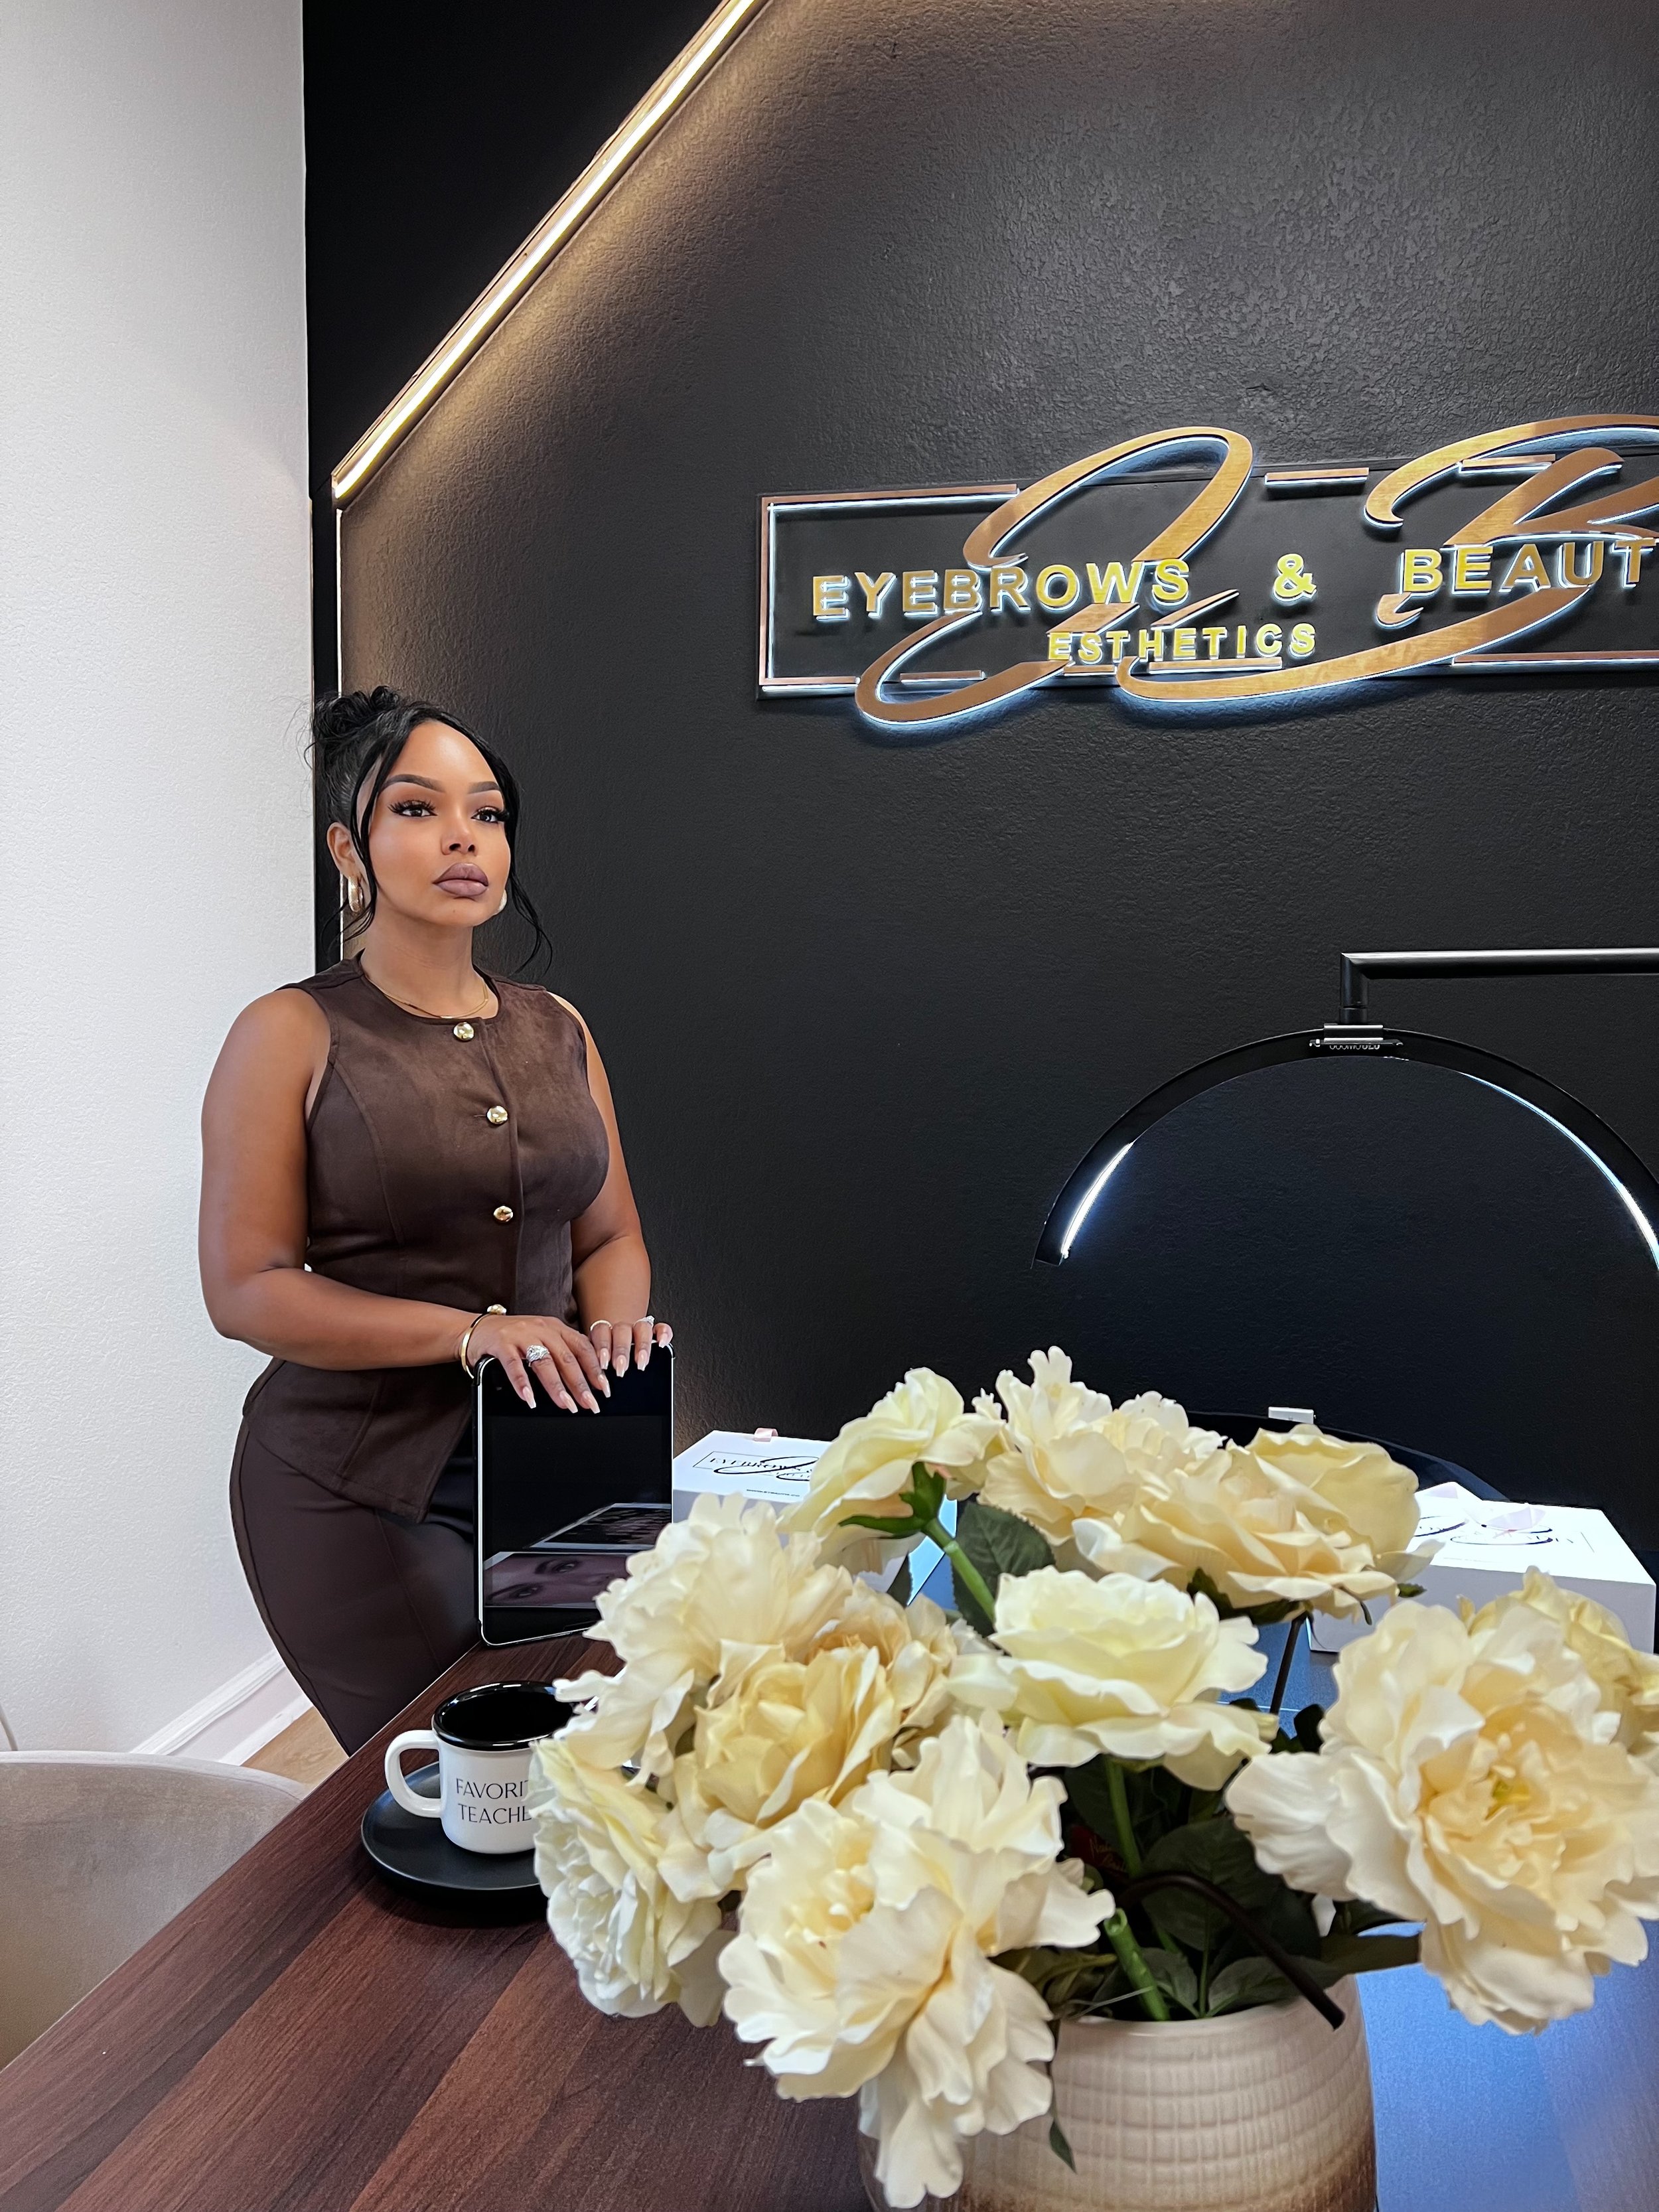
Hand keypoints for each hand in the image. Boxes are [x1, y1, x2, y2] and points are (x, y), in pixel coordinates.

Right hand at [465, 1313, 607, 1411]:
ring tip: (566, 1405)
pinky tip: (529, 1399)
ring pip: (544, 1362)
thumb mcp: (543, 1338)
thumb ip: (562, 1351)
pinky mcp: (501, 1344)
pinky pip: (513, 1365)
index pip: (582, 1347)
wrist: (479, 1328)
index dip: (595, 1368)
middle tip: (589, 1404)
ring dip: (556, 1386)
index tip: (604, 1388)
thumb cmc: (515, 1337)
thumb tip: (587, 1378)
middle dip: (580, 1383)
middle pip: (566, 1358)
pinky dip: (522, 1383)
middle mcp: (541, 1329)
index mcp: (556, 1327)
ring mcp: (521, 1335)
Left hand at [588, 1315, 672, 1376]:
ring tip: (641, 1363)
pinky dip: (664, 1334)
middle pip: (622, 1330)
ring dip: (642, 1346)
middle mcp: (621, 1329)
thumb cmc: (604, 1365)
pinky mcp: (655, 1333)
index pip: (601, 1331)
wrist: (614, 1358)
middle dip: (621, 1350)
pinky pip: (661, 1328)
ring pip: (642, 1328)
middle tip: (620, 1368)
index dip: (602, 1345)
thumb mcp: (595, 1366)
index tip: (603, 1363)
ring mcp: (638, 1329)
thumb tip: (594, 1386)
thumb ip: (594, 1369)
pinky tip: (662, 1344)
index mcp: (602, 1332)